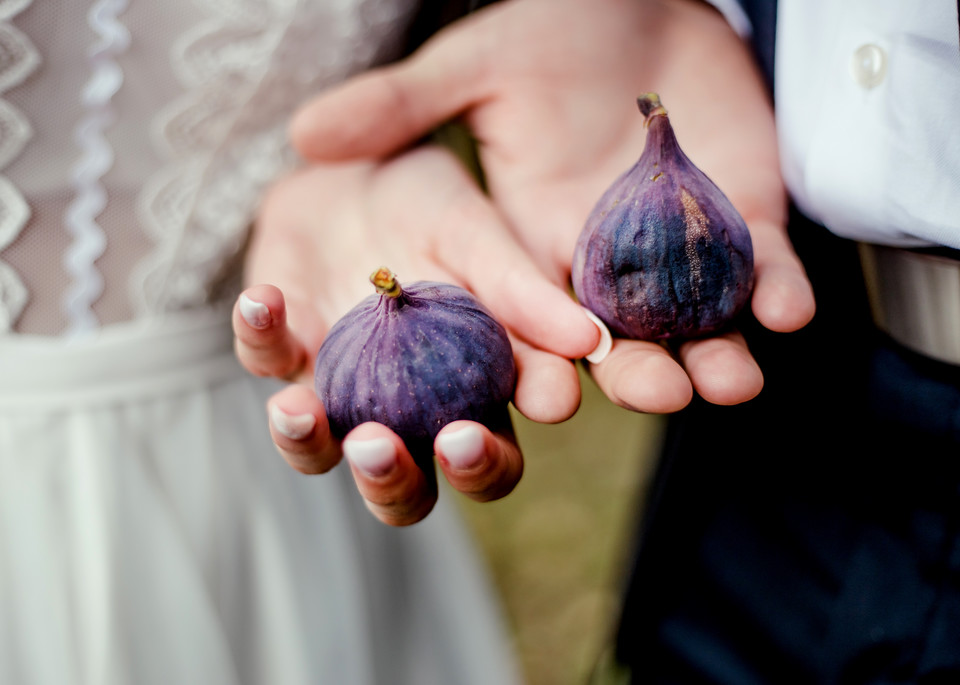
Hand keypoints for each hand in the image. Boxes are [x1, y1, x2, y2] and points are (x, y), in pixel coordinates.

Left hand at [233, 145, 600, 525]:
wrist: (360, 162)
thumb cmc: (434, 203)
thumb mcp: (477, 233)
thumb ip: (521, 289)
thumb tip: (588, 341)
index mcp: (466, 393)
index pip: (486, 460)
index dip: (487, 464)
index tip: (470, 435)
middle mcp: (404, 406)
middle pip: (404, 489)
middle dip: (393, 482)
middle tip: (384, 445)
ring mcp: (339, 384)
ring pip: (321, 453)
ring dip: (307, 443)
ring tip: (301, 409)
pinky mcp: (282, 347)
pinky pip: (264, 359)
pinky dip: (260, 333)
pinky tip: (266, 299)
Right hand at [289, 0, 815, 411]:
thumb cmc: (556, 27)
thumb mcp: (478, 63)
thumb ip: (404, 105)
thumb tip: (306, 135)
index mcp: (537, 239)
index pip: (531, 310)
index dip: (539, 347)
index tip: (551, 388)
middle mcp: (606, 260)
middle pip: (619, 335)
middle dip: (638, 371)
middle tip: (659, 396)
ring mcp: (680, 248)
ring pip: (697, 321)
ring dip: (718, 354)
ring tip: (729, 382)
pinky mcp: (744, 222)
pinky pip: (767, 268)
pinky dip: (782, 289)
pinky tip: (791, 310)